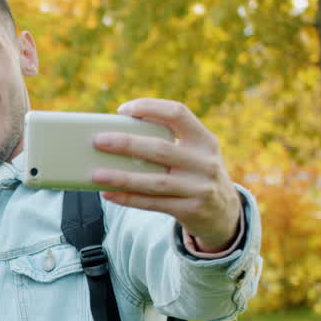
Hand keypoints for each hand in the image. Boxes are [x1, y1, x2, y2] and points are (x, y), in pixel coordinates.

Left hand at [89, 98, 242, 251]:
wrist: (224, 213)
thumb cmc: (194, 174)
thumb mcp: (194, 154)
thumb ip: (167, 143)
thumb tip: (113, 138)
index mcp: (205, 139)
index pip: (178, 113)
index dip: (150, 108)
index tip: (123, 110)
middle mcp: (205, 162)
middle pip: (161, 149)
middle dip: (127, 144)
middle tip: (98, 140)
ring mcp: (200, 188)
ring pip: (155, 181)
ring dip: (122, 177)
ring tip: (95, 174)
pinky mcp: (191, 210)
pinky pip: (153, 204)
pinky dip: (128, 198)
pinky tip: (108, 193)